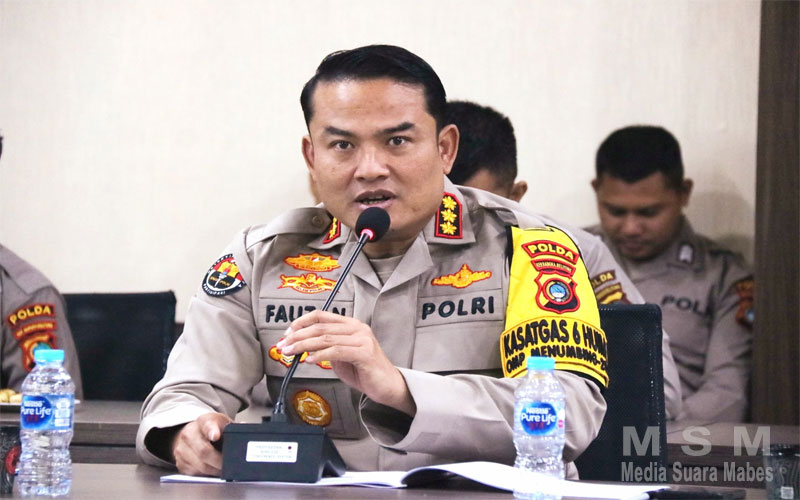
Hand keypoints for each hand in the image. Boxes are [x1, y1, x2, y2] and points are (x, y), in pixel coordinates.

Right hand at [171, 412, 231, 475]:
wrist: (194, 433)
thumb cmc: (213, 429)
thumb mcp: (224, 424)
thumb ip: (234, 427)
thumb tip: (245, 426)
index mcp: (204, 421)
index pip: (207, 424)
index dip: (211, 430)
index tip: (215, 436)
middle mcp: (189, 433)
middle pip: (203, 451)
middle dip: (219, 461)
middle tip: (229, 465)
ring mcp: (181, 448)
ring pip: (200, 465)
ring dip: (214, 470)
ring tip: (223, 468)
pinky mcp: (180, 463)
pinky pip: (195, 473)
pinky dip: (207, 474)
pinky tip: (213, 469)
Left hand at [278, 310, 415, 415]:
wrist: (388, 386)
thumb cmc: (365, 372)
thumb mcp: (341, 357)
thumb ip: (326, 348)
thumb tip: (303, 346)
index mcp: (351, 325)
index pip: (321, 316)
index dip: (301, 322)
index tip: (287, 332)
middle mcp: (357, 328)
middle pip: (320, 326)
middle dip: (297, 336)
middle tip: (284, 345)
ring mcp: (362, 339)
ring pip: (325, 338)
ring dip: (304, 345)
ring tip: (291, 352)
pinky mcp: (364, 353)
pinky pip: (336, 351)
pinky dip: (320, 355)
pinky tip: (309, 360)